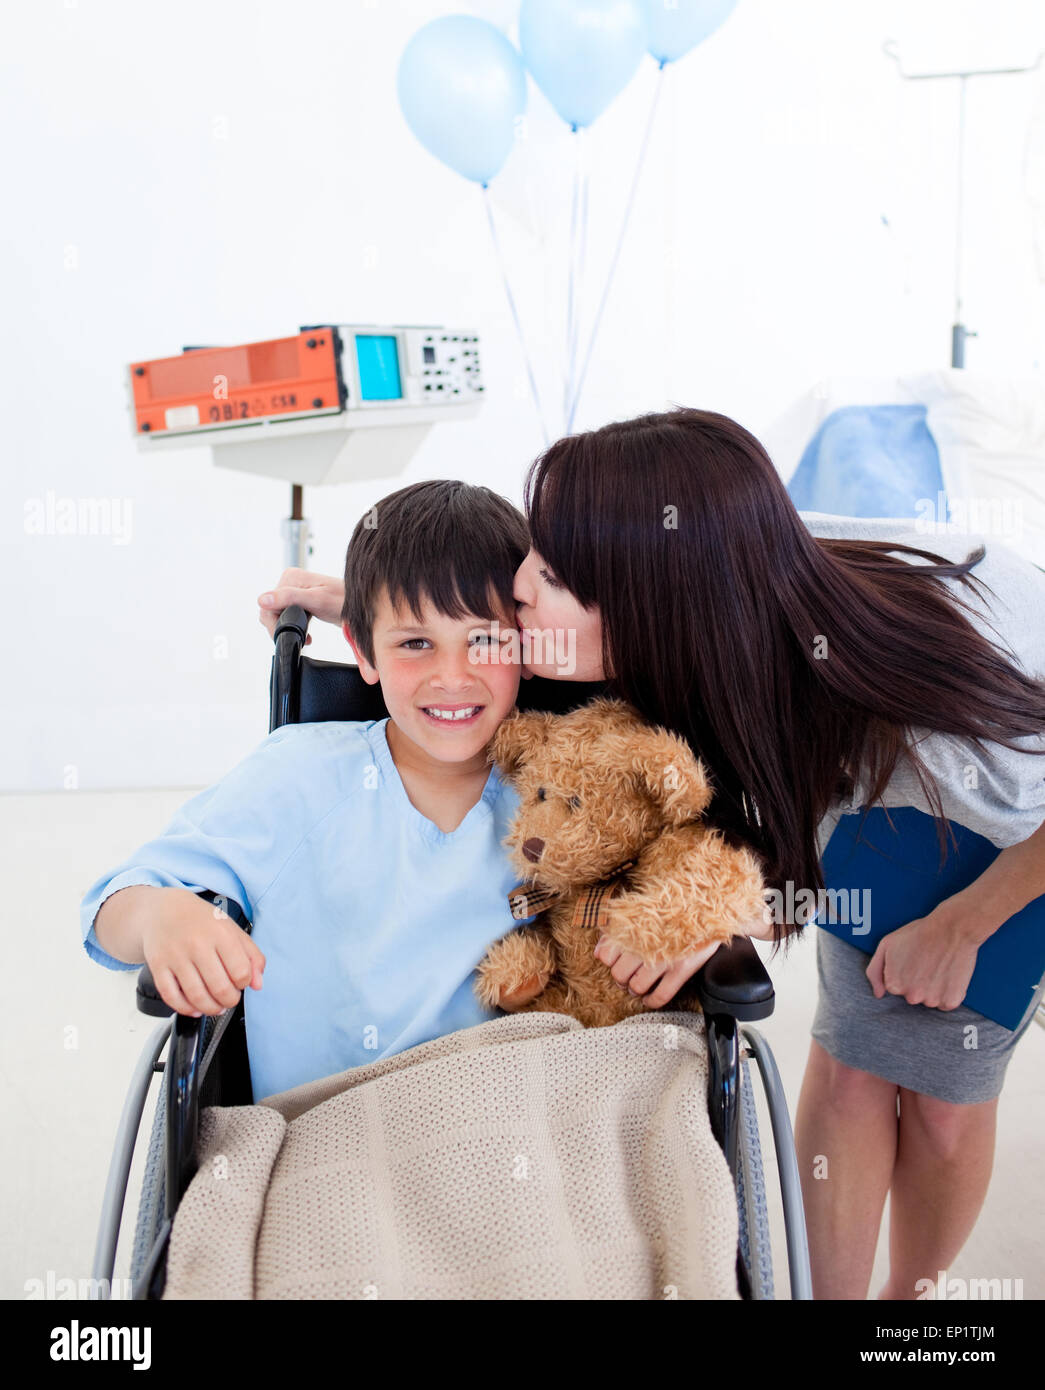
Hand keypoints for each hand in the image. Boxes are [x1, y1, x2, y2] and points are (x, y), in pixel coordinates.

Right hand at [142, 889, 266, 1016]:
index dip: (244, 983)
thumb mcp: (232, 929)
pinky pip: (171, 996)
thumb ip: (252, 955)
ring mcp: (176, 956)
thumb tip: (258, 983)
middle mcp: (197, 944)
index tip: (241, 982)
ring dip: (211, 1009)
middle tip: (229, 998)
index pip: (241, 972)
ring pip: (197, 996)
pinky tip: (194, 1007)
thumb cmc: (200, 920)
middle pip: (220, 988)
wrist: (164, 909)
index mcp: (220, 933)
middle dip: (230, 1001)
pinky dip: (185, 1008)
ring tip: (216, 1006)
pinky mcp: (158, 966)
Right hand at [257, 569, 346, 643]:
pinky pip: (288, 615)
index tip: (288, 636)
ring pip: (279, 615)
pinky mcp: (302, 600)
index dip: (274, 623)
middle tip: (299, 638)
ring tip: (305, 637)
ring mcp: (296, 590)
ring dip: (289, 629)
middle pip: (271, 610)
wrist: (362, 608)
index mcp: (290, 578)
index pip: (268, 604)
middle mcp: (291, 581)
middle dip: (282, 627)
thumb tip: (262, 599)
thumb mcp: (316, 601)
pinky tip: (306, 635)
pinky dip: (295, 627)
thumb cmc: (345, 602)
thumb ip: (289, 598)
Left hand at [593, 913, 769, 1008]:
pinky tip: (650, 998)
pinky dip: (652, 1001)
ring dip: (635, 990)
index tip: (618, 961)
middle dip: (622, 978)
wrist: (709, 904)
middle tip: (628, 976)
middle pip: (619, 975)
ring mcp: (664, 958)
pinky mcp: (682, 969)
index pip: (607, 956)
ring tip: (639, 986)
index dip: (610, 962)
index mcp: (634, 928)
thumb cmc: (673, 907)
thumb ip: (617, 929)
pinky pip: (661, 996)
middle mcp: (646, 944)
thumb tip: (600, 952)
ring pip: (637, 987)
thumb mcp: (641, 910)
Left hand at [865, 908, 979, 1010]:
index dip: (904, 972)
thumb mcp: (886, 945)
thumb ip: (875, 971)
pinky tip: (948, 974)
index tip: (912, 960)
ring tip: (937, 966)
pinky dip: (948, 992)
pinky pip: (947, 1002)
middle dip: (917, 982)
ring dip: (933, 988)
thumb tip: (878, 994)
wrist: (951, 930)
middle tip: (925, 962)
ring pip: (930, 999)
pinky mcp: (951, 1002)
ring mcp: (932, 1000)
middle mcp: (912, 997)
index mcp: (894, 985)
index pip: (895, 987)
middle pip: (913, 995)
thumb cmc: (919, 934)